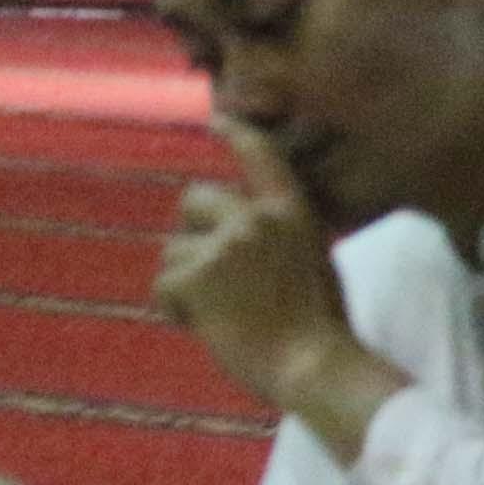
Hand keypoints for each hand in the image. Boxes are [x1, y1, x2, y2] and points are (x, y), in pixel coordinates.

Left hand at [155, 119, 363, 410]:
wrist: (312, 364)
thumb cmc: (320, 325)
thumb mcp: (314, 259)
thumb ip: (279, 234)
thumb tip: (240, 229)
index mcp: (291, 211)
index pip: (260, 156)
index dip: (235, 134)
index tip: (217, 120)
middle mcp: (255, 218)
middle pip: (194, 199)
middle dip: (193, 232)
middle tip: (209, 272)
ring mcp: (223, 245)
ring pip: (174, 250)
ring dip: (186, 280)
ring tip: (220, 313)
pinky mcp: (194, 277)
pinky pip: (163, 286)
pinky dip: (176, 309)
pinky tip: (204, 327)